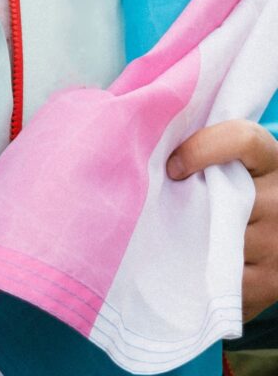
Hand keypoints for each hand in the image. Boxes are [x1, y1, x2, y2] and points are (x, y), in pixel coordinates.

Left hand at [167, 120, 277, 321]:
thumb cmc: (241, 189)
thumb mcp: (238, 164)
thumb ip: (208, 153)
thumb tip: (154, 151)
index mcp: (271, 159)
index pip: (240, 139)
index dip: (199, 149)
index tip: (172, 167)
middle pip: (222, 197)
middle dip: (189, 205)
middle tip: (167, 210)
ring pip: (216, 242)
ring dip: (191, 243)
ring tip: (177, 239)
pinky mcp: (273, 281)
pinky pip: (223, 280)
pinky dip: (203, 277)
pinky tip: (195, 269)